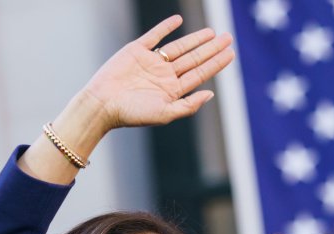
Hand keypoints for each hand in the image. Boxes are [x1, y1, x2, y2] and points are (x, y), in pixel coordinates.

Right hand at [82, 15, 233, 129]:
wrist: (102, 104)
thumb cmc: (132, 113)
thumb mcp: (165, 113)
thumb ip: (188, 105)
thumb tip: (211, 94)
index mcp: (172, 90)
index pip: (199, 74)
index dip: (216, 63)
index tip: (231, 54)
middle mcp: (164, 75)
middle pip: (194, 59)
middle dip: (212, 49)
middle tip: (228, 38)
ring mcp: (151, 62)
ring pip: (179, 47)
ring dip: (195, 39)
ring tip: (212, 32)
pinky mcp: (136, 51)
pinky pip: (154, 36)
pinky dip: (166, 27)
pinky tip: (178, 21)